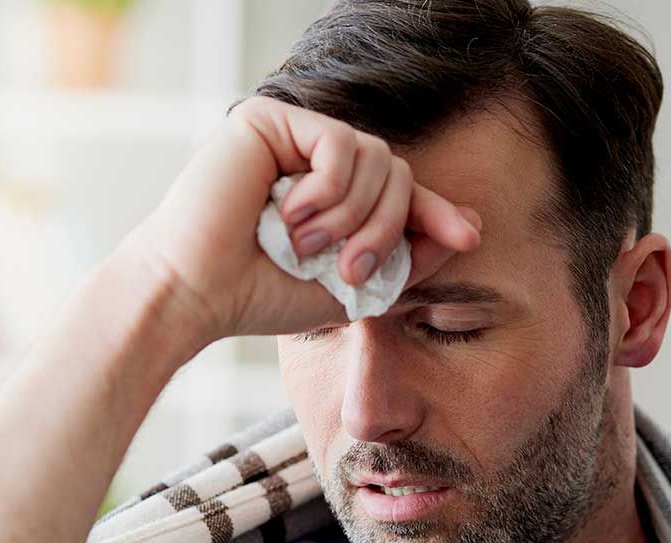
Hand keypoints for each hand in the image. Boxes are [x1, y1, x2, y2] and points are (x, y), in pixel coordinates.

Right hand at [116, 96, 482, 346]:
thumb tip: (470, 226)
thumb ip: (408, 258)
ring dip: (353, 216)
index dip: (436, 211)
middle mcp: (313, 161)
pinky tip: (291, 216)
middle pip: (396, 172)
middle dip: (387, 228)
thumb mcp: (354, 287)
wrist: (200, 293)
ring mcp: (292, 137)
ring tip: (308, 247)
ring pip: (376, 158)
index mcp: (332, 195)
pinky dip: (328, 191)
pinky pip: (339, 143)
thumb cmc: (261, 295)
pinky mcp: (270, 120)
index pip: (400, 190)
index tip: (468, 237)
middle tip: (352, 270)